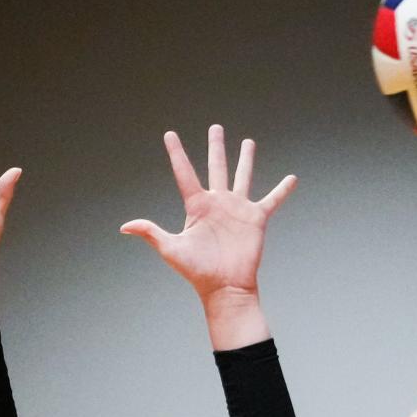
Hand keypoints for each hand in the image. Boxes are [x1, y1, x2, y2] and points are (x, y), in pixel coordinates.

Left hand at [121, 125, 294, 303]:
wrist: (225, 288)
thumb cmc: (198, 272)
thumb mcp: (171, 249)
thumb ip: (151, 233)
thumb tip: (124, 227)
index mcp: (197, 206)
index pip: (184, 173)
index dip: (177, 153)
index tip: (169, 134)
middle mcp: (218, 203)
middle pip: (216, 167)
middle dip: (216, 147)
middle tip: (215, 128)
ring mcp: (238, 209)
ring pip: (242, 176)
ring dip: (246, 159)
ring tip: (248, 142)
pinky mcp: (256, 219)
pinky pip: (272, 200)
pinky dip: (282, 190)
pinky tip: (292, 178)